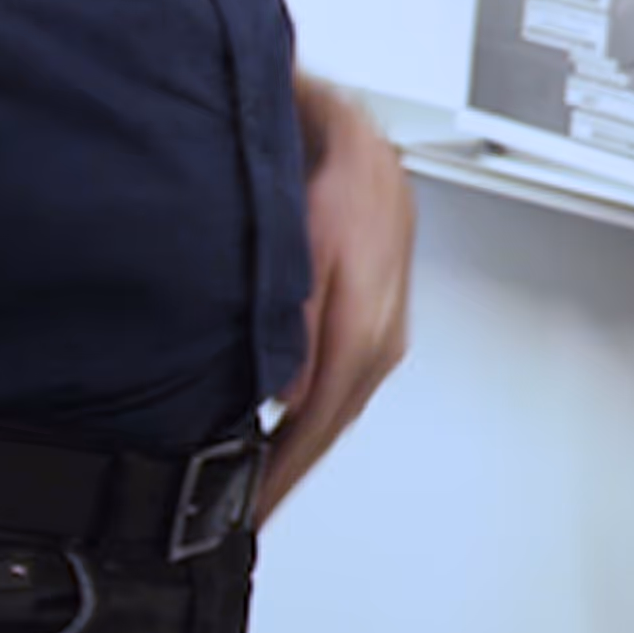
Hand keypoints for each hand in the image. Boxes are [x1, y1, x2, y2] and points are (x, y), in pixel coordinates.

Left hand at [258, 77, 414, 526]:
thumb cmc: (310, 158)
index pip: (324, 411)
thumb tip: (284, 391)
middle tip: (250, 519)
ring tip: (264, 491)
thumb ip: (288, 312)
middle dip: (293, 473)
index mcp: (364, 305)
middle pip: (337, 418)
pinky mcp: (376, 307)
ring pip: (346, 401)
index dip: (285, 468)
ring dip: (306, 449)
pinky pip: (350, 376)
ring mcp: (383, 314)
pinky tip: (290, 428)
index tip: (250, 507)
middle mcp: (382, 318)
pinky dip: (320, 413)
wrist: (337, 113)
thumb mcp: (290, 230)